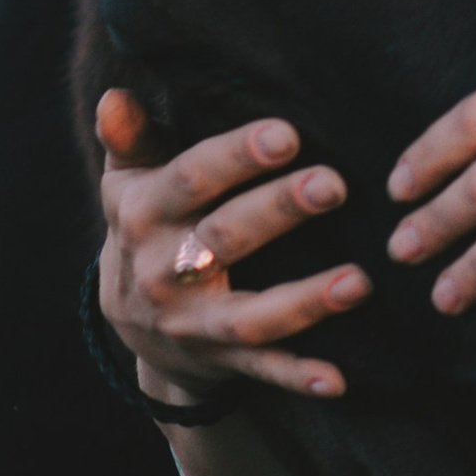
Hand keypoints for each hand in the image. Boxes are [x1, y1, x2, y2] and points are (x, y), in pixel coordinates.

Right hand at [97, 94, 366, 403]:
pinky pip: (261, 370)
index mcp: (144, 214)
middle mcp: (164, 270)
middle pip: (225, 238)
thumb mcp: (129, 180)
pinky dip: (298, 376)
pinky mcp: (220, 361)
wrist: (130, 320)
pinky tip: (339, 379)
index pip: (190, 179)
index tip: (287, 134)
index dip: (236, 157)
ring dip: (303, 301)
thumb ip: (130, 138)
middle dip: (279, 211)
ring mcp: (192, 322)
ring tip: (359, 281)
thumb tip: (116, 96)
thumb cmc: (147, 223)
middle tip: (335, 184)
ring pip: (248, 316)